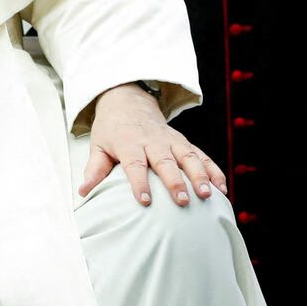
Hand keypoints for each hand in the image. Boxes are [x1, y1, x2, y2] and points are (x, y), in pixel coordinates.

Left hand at [80, 83, 226, 206]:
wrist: (128, 104)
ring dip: (200, 175)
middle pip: (165, 162)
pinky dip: (214, 170)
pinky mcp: (184, 142)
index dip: (139, 183)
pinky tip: (222, 188)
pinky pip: (202, 156)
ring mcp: (171, 141)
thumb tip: (83, 192)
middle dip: (175, 181)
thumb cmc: (111, 130)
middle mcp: (153, 142)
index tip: (144, 201)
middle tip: (183, 201)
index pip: (134, 164)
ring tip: (209, 195)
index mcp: (129, 143)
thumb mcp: (98, 146)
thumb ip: (94, 169)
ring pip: (188, 157)